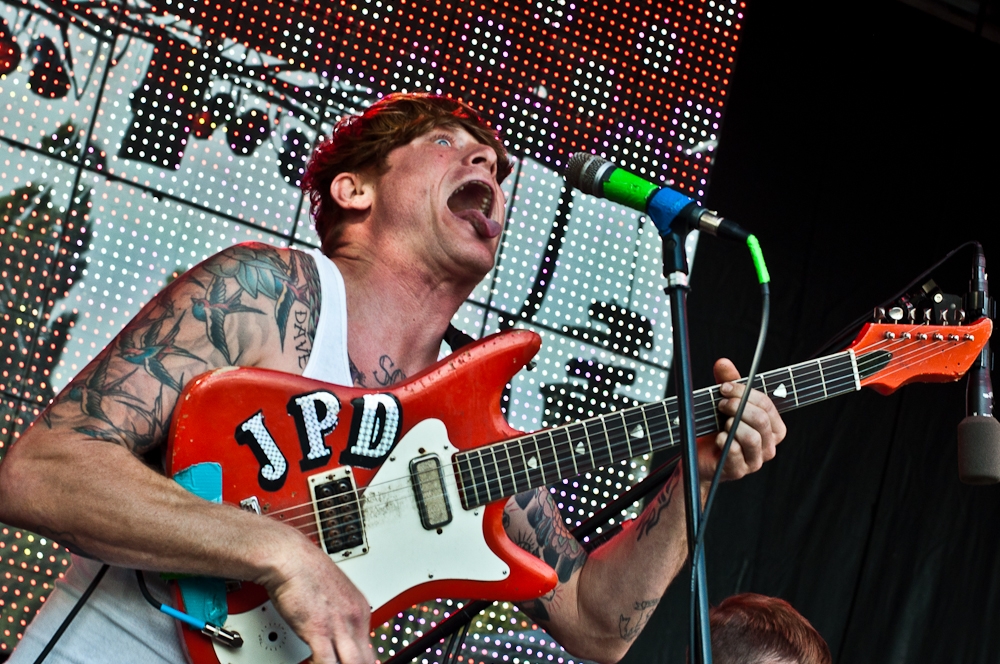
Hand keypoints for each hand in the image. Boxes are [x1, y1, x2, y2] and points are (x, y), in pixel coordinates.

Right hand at [258, 532, 373, 663]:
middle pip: (365, 660)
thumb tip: (339, 635)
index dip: (362, 662)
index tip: (355, 663)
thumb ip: (341, 616)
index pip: (370, 650)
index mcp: (361, 611)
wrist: (291, 559)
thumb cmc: (307, 573)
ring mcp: (339, 626)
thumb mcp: (335, 595)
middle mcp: (355, 619)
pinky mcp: (319, 631)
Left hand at [697, 358, 785, 484]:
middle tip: (720, 404)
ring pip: (752, 438)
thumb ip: (728, 383)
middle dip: (738, 407)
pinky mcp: (738, 470)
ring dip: (733, 425)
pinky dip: (725, 441)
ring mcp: (755, 461)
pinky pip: (736, 453)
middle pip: (761, 420)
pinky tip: (718, 437)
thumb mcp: (724, 403)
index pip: (767, 405)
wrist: (700, 458)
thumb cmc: (717, 430)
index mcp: (772, 428)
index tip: (723, 388)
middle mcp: (768, 445)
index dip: (745, 393)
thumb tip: (723, 362)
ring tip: (721, 422)